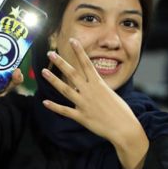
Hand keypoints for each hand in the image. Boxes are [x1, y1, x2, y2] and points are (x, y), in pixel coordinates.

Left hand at [41, 38, 146, 156]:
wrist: (124, 128)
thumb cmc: (120, 111)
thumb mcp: (110, 94)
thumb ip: (96, 89)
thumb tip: (85, 86)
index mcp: (98, 84)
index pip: (86, 63)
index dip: (79, 51)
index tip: (72, 40)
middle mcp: (90, 92)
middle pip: (72, 74)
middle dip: (61, 63)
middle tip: (50, 53)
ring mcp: (84, 104)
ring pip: (65, 90)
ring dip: (53, 80)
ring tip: (43, 71)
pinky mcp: (81, 117)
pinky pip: (65, 111)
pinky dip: (55, 107)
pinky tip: (45, 102)